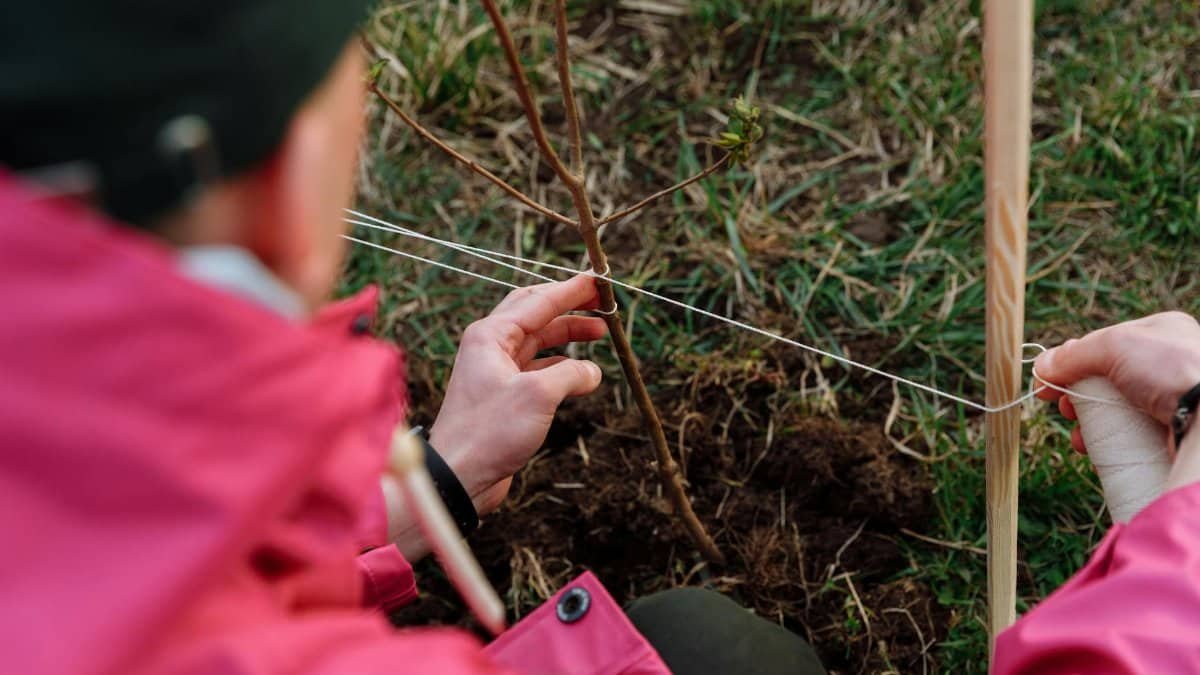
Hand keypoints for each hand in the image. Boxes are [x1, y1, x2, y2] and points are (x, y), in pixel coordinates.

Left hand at [427, 275, 607, 515]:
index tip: (599, 280)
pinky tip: (582, 372)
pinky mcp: (503, 394)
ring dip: (568, 335)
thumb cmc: (489, 432)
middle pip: (535, 313)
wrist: (459, 475)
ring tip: (600, 333)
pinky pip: (537, 367)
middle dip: (569, 306)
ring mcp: (496, 370)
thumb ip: (571, 374)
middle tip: (601, 302)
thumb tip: (592, 372)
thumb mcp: (539, 395)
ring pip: (538, 340)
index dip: (572, 290)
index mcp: (491, 335)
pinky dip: (561, 365)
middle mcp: (490, 346)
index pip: (538, 301)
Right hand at [1035, 311, 1199, 452]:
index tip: (1046, 383)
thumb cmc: (1171, 369)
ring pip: (1116, 410)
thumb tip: (1041, 366)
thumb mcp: (1113, 346)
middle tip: (1065, 411)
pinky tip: (1095, 450)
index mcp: (1160, 333)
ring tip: (1080, 438)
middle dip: (1078, 397)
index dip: (1071, 363)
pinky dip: (1107, 443)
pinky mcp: (1172, 430)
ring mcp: (1171, 399)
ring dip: (1089, 424)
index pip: (1103, 345)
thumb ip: (1073, 354)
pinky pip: (1130, 435)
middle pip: (1105, 380)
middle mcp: (1168, 364)